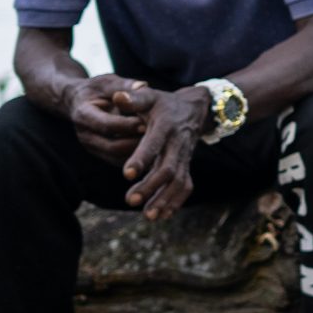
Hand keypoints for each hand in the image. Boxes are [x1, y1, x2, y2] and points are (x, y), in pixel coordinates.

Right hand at [64, 74, 150, 163]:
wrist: (80, 102)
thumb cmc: (97, 89)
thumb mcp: (108, 82)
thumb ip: (124, 84)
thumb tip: (143, 86)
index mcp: (84, 114)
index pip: (106, 125)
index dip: (126, 125)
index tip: (146, 123)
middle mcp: (85, 134)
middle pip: (112, 146)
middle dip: (135, 143)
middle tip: (157, 138)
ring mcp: (91, 146)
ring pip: (116, 156)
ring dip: (137, 152)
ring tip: (157, 146)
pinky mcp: (99, 153)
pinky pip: (118, 160)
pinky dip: (135, 157)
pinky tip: (152, 152)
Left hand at [117, 85, 208, 219]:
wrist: (196, 108)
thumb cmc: (164, 103)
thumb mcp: (150, 96)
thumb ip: (133, 98)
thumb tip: (116, 97)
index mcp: (166, 126)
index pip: (154, 143)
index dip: (142, 158)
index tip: (127, 174)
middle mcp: (178, 144)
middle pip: (167, 168)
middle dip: (150, 186)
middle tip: (130, 200)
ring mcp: (184, 157)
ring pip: (178, 181)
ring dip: (164, 200)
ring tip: (148, 216)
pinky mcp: (186, 166)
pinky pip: (185, 186)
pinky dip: (176, 202)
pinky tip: (162, 216)